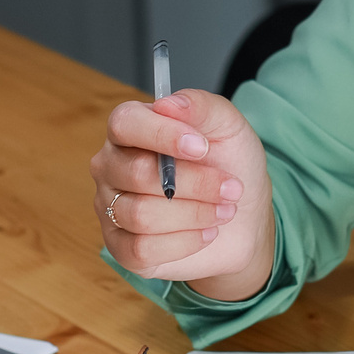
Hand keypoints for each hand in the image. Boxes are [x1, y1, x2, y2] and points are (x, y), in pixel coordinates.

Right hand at [90, 88, 273, 300]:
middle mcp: (112, 166)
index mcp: (131, 129)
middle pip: (138, 173)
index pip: (125, 123)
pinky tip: (205, 233)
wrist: (242, 218)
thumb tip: (169, 104)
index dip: (162, 134)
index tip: (202, 147)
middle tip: (231, 188)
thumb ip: (201, 106)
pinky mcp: (120, 247)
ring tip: (223, 211)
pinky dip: (184, 242)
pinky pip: (141, 249)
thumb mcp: (228, 127)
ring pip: (141, 215)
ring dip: (195, 214)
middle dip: (196, 183)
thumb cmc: (229, 165)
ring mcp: (111, 207)